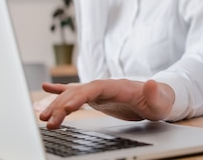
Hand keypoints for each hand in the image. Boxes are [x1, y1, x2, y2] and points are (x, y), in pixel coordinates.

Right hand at [39, 79, 174, 128]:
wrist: (159, 97)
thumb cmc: (160, 101)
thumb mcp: (160, 101)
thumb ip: (155, 93)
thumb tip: (152, 82)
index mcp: (119, 86)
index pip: (95, 89)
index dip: (79, 96)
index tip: (65, 108)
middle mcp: (107, 86)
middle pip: (80, 92)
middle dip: (62, 105)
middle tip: (48, 120)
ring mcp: (101, 91)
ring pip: (75, 94)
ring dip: (58, 103)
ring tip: (42, 116)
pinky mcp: (98, 97)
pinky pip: (76, 92)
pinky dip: (61, 91)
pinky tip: (46, 89)